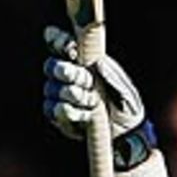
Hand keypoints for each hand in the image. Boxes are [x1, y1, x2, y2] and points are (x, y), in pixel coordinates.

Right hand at [43, 26, 146, 141]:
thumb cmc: (125, 106)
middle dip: (66, 71)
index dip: (59, 41)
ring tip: (93, 102)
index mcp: (82, 61)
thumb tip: (98, 64)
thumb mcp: (125, 90)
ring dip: (72, 95)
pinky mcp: (58, 116)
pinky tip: (87, 115)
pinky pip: (52, 110)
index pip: (60, 43)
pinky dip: (69, 112)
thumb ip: (113, 77)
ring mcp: (59, 95)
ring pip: (51, 88)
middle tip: (87, 81)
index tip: (71, 49)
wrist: (125, 135)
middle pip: (51, 65)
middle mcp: (67, 75)